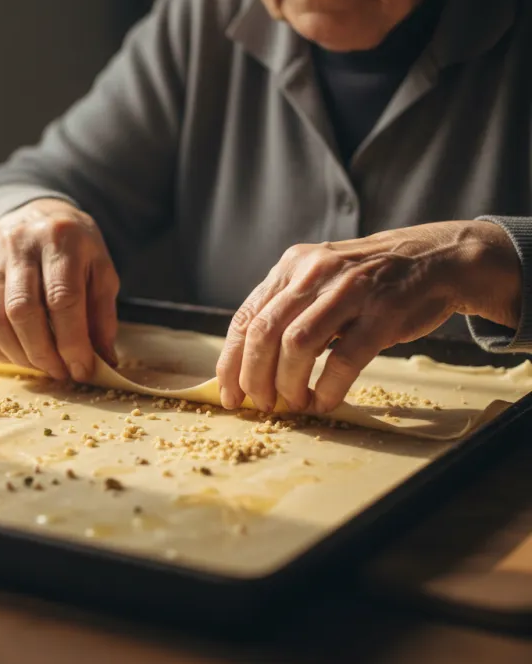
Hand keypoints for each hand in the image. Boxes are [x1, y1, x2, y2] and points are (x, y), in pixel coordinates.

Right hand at [0, 198, 119, 381]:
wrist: (40, 218)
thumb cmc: (78, 250)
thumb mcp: (102, 272)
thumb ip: (103, 315)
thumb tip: (103, 361)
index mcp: (62, 240)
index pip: (63, 299)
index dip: (72, 342)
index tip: (82, 369)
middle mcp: (21, 246)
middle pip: (23, 310)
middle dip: (44, 353)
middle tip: (62, 373)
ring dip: (21, 355)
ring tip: (43, 368)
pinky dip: (0, 349)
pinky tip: (22, 357)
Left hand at [216, 221, 521, 415]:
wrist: (434, 259)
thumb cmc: (369, 281)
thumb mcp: (319, 280)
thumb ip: (287, 310)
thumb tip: (252, 365)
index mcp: (291, 266)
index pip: (246, 318)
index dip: (231, 361)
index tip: (228, 394)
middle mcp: (314, 272)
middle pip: (265, 332)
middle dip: (255, 377)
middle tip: (261, 404)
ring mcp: (349, 289)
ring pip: (297, 344)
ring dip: (288, 383)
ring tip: (293, 404)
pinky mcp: (383, 311)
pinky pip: (345, 357)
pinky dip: (329, 387)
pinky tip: (324, 402)